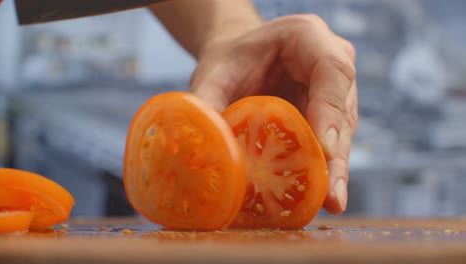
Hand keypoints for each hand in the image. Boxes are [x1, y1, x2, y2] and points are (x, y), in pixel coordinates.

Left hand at [190, 14, 357, 214]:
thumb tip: (207, 149)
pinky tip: (319, 197)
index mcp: (307, 36)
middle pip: (343, 109)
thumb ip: (207, 102)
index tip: (323, 149)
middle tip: (331, 195)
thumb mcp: (215, 72)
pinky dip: (323, 169)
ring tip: (330, 203)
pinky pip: (330, 142)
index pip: (332, 69)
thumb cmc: (231, 59)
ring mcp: (335, 91)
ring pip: (342, 131)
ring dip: (334, 169)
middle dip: (336, 155)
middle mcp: (330, 63)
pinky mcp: (329, 115)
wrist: (239, 60)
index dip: (330, 110)